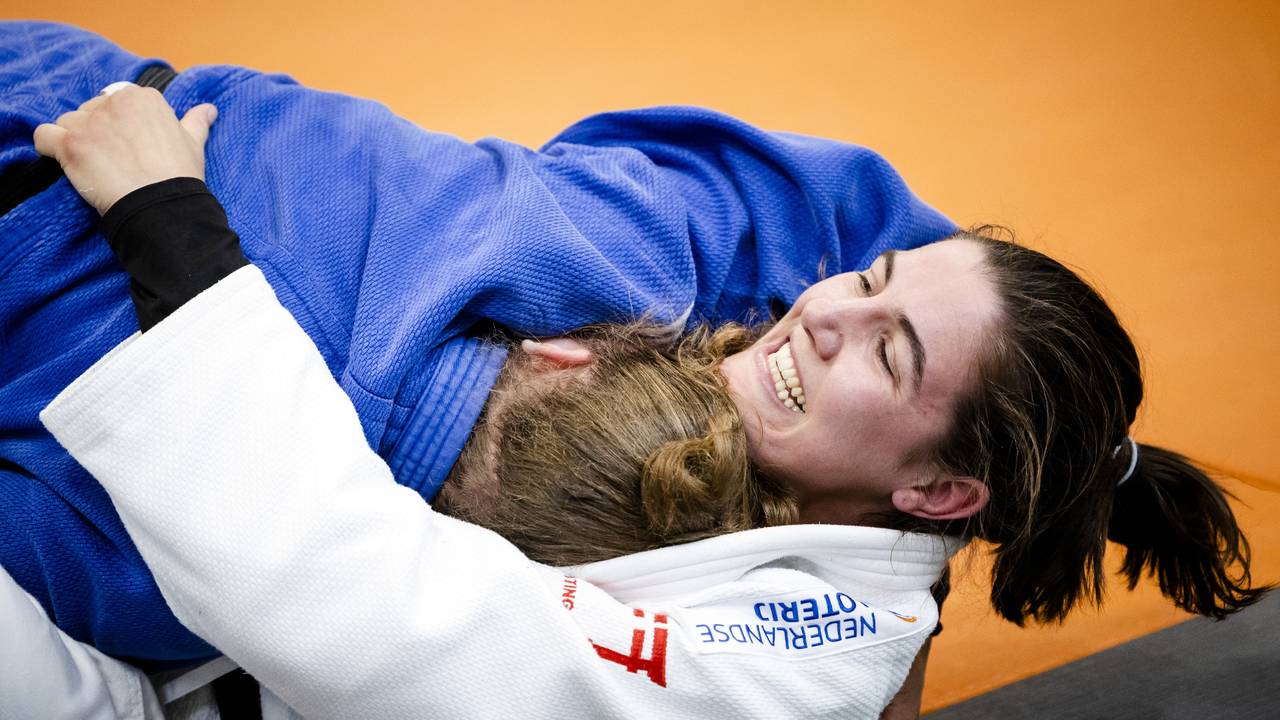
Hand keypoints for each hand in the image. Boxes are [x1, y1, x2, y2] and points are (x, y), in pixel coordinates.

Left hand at [33, 85, 217, 214]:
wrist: (163, 207)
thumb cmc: (179, 176)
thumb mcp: (193, 144)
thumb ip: (196, 122)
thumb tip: (209, 110)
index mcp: (143, 98)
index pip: (117, 102)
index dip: (121, 125)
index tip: (129, 146)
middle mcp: (114, 103)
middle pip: (91, 110)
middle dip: (97, 131)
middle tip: (114, 159)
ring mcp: (89, 123)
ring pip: (68, 123)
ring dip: (75, 140)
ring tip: (94, 164)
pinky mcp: (70, 145)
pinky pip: (43, 135)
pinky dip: (48, 146)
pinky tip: (62, 158)